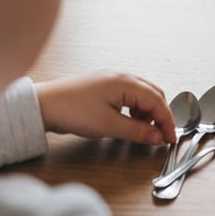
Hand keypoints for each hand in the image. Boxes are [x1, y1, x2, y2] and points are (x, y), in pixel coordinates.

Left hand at [34, 72, 176, 144]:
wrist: (44, 105)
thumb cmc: (73, 111)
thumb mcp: (109, 126)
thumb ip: (137, 131)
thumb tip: (157, 136)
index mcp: (126, 83)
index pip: (157, 101)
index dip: (167, 121)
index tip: (170, 139)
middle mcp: (122, 77)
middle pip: (153, 95)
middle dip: (160, 115)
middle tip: (162, 136)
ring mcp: (112, 80)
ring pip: (142, 95)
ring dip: (148, 112)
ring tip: (145, 131)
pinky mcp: (104, 86)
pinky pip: (129, 95)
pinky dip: (136, 109)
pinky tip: (130, 122)